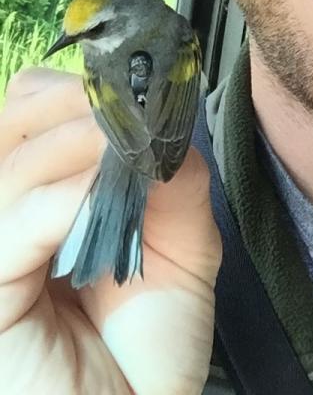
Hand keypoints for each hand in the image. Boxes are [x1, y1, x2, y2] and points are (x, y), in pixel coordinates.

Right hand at [0, 67, 221, 394]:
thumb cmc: (154, 338)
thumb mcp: (183, 241)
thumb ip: (175, 178)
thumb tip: (164, 124)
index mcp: (44, 194)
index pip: (29, 111)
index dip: (75, 90)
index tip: (133, 86)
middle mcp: (10, 216)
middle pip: (11, 123)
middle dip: (73, 103)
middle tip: (128, 111)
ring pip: (11, 166)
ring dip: (76, 141)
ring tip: (126, 144)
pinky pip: (11, 228)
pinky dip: (60, 198)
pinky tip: (98, 192)